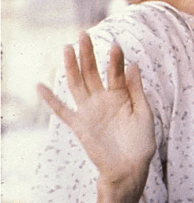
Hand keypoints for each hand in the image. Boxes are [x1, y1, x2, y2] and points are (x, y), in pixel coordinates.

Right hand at [37, 32, 153, 197]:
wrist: (130, 169)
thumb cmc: (141, 143)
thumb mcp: (144, 113)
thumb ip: (136, 90)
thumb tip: (133, 64)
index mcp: (121, 96)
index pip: (116, 72)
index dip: (115, 59)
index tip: (115, 45)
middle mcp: (103, 100)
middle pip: (92, 72)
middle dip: (88, 54)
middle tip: (83, 34)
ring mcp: (89, 111)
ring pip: (77, 84)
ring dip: (71, 67)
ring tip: (67, 48)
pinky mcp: (79, 126)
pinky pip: (62, 111)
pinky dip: (51, 100)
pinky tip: (41, 86)